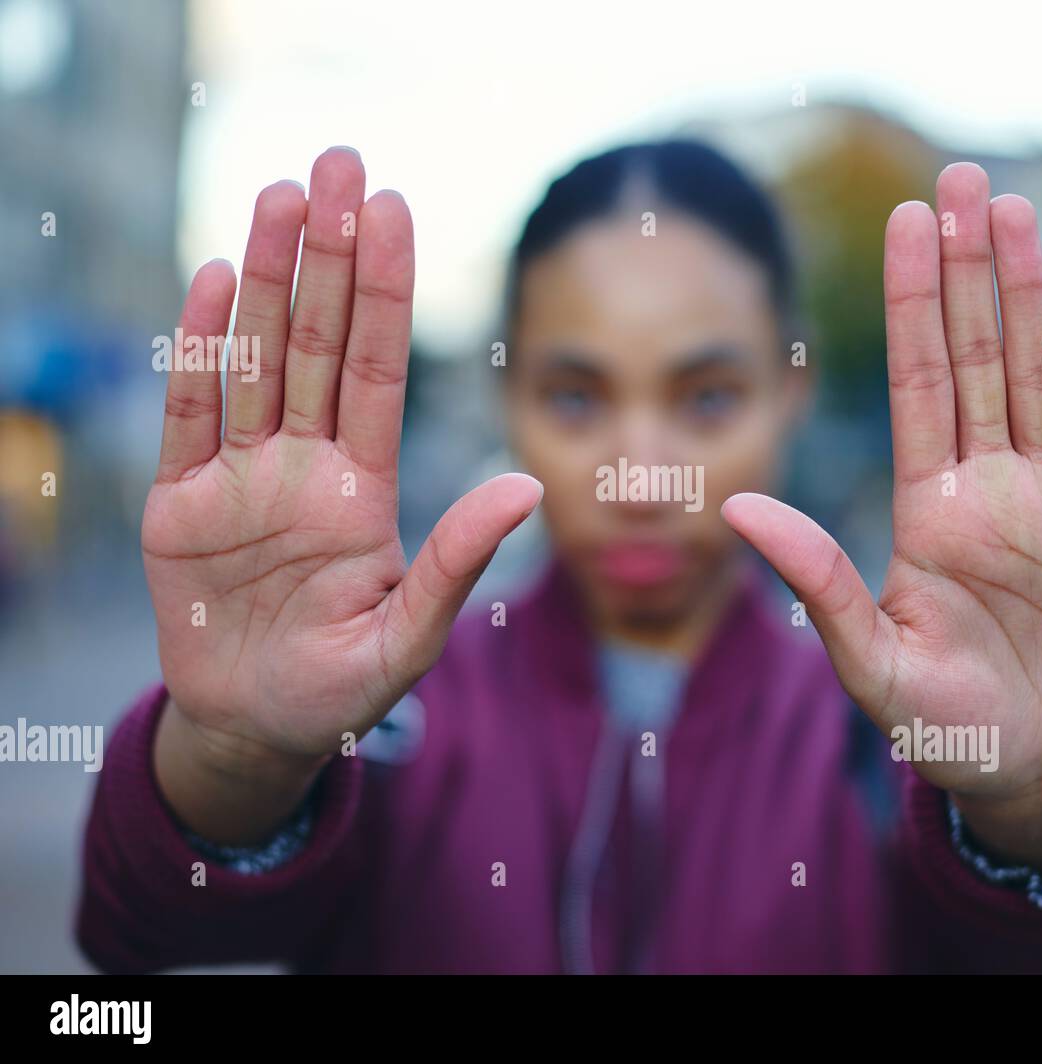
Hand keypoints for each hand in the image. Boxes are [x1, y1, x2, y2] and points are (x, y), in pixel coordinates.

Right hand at [144, 148, 540, 816]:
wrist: (255, 726)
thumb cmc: (340, 688)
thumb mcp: (408, 634)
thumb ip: (457, 561)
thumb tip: (532, 487)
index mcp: (362, 489)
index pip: (377, 370)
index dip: (385, 291)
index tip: (395, 212)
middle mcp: (304, 466)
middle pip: (319, 343)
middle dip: (330, 255)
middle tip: (340, 162)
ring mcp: (240, 478)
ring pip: (257, 361)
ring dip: (270, 279)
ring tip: (282, 195)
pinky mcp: (178, 505)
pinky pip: (189, 416)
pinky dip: (201, 353)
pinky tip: (219, 283)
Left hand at [723, 164, 1041, 864]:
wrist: (1025, 766)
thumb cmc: (940, 722)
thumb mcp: (869, 659)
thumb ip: (816, 581)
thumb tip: (734, 506)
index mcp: (925, 506)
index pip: (916, 381)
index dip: (910, 302)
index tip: (906, 222)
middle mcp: (986, 487)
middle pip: (973, 357)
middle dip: (967, 270)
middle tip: (961, 178)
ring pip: (1037, 377)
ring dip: (1029, 297)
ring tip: (1016, 212)